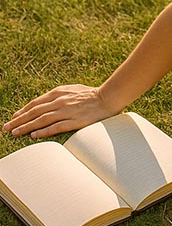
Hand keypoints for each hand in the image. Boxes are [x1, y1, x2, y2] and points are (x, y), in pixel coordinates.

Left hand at [2, 84, 116, 138]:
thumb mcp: (73, 90)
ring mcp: (66, 111)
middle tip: (7, 127)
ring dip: (26, 126)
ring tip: (15, 133)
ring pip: (41, 120)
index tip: (14, 117)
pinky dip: (43, 131)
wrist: (108, 97)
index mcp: (59, 92)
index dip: (23, 110)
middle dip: (19, 120)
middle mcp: (60, 101)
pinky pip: (55, 127)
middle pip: (35, 111)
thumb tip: (48, 102)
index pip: (36, 103)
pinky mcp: (74, 121)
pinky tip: (34, 135)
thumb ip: (60, 95)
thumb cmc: (91, 94)